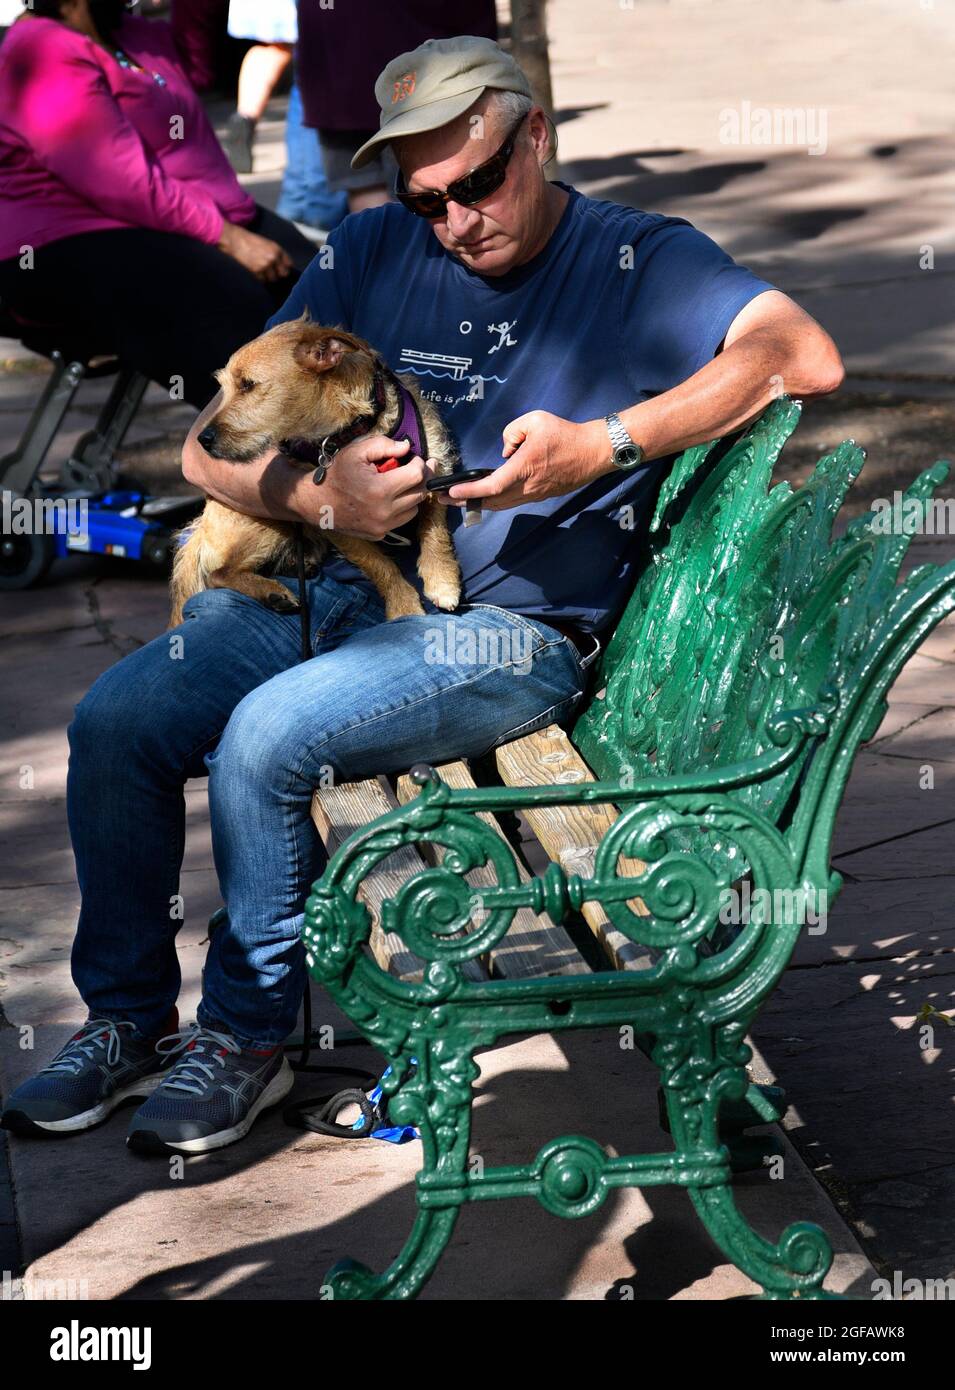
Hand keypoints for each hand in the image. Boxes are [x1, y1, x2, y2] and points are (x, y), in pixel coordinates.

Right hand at [217, 221, 292, 281]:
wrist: (234, 240)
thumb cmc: (249, 241)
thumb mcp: (267, 243)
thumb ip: (276, 253)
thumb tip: (282, 266)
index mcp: (277, 249)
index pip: (289, 264)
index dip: (285, 268)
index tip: (281, 269)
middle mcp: (273, 257)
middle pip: (283, 274)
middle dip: (278, 274)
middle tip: (271, 272)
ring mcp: (265, 265)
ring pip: (272, 279)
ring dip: (268, 277)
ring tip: (261, 271)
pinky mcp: (257, 271)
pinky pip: (262, 280)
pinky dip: (259, 278)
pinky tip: (255, 271)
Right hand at [296, 435, 434, 540]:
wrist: (315, 502)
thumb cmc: (336, 474)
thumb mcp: (356, 452)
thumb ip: (384, 445)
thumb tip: (406, 447)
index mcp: (380, 489)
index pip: (417, 476)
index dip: (421, 464)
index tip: (415, 459)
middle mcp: (384, 512)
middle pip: (420, 494)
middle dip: (420, 479)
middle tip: (417, 468)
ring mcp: (382, 526)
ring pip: (414, 509)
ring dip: (412, 495)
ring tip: (400, 484)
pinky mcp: (379, 534)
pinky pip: (401, 520)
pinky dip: (400, 509)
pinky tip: (389, 498)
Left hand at [434, 411, 609, 510]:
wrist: (594, 452)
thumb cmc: (566, 434)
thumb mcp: (535, 420)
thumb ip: (512, 432)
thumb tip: (505, 452)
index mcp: (525, 467)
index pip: (491, 486)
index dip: (469, 491)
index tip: (451, 491)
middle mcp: (528, 486)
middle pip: (492, 501)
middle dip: (465, 501)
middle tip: (444, 498)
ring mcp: (535, 494)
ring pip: (502, 504)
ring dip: (480, 503)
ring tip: (460, 499)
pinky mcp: (541, 495)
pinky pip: (513, 502)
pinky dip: (495, 501)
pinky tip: (486, 496)